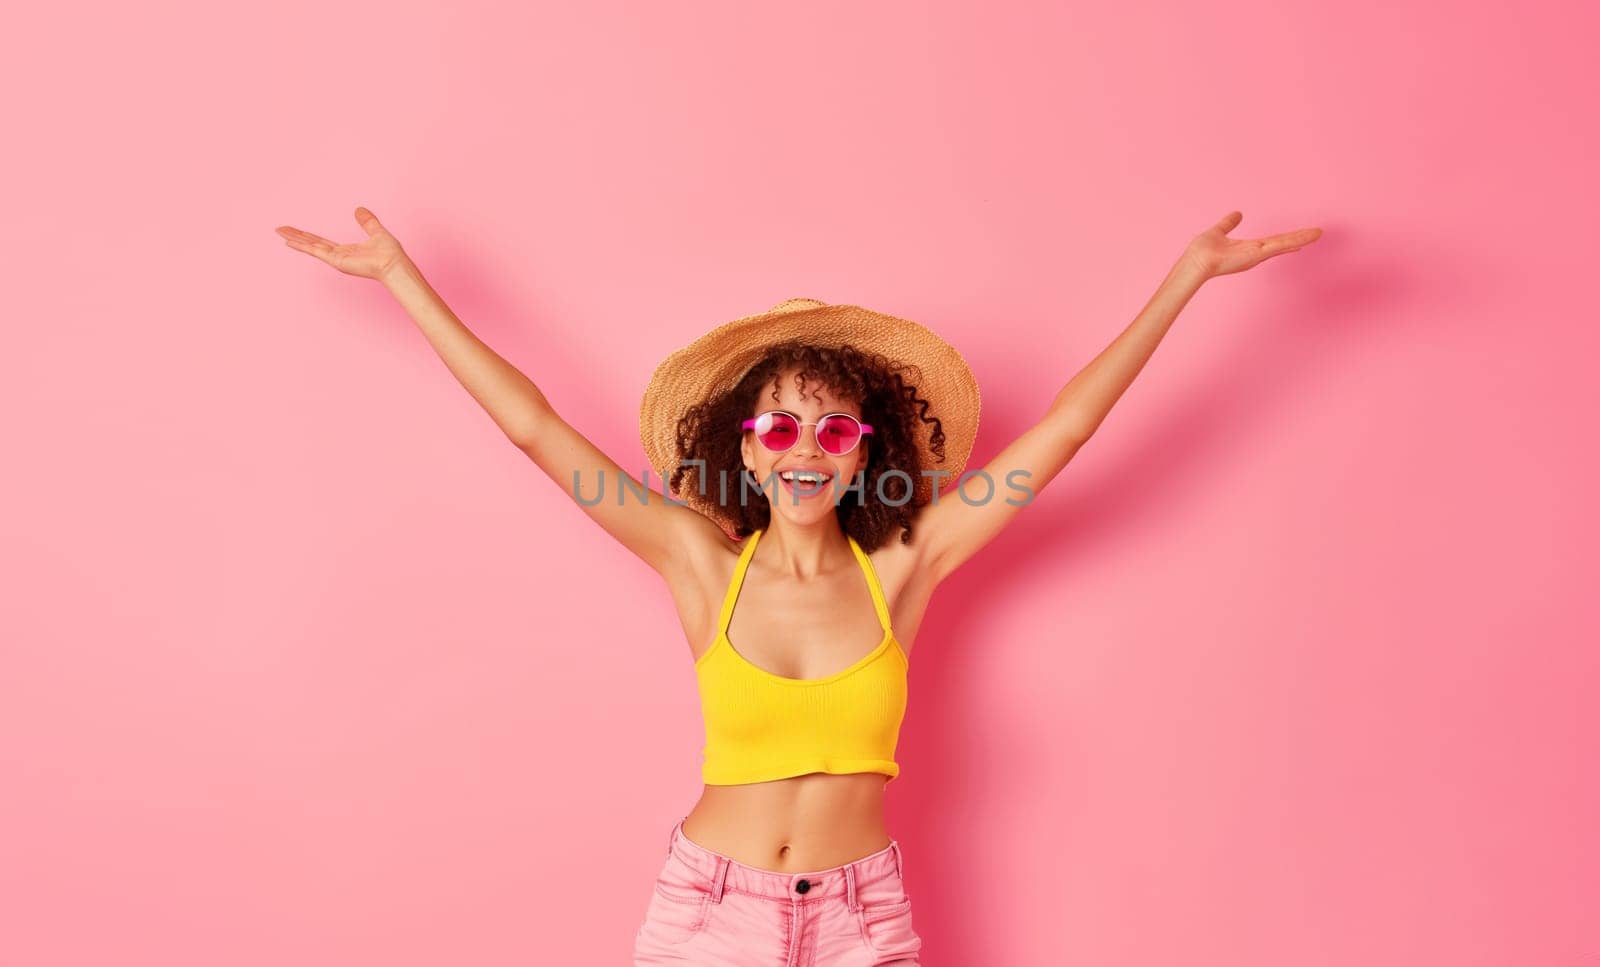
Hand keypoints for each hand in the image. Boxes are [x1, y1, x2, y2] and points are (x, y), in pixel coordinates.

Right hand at [275, 206, 409, 280]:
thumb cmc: (390, 253)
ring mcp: (336, 259)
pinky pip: (315, 251)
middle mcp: (338, 255)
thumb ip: (367, 221)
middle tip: (280, 229)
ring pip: (310, 246)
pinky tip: (289, 241)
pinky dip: (302, 246)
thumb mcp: (376, 231)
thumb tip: (359, 209)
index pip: (321, 241)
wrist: (394, 264)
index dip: (308, 236)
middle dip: (296, 236)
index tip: (295, 231)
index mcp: (346, 250)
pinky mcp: (336, 261)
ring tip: (278, 232)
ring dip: (294, 238)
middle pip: (311, 243)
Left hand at [1181, 211, 1321, 279]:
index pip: (1272, 241)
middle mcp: (1255, 252)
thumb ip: (1228, 223)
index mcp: (1248, 246)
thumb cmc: (1203, 250)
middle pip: (1282, 243)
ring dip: (1301, 238)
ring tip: (1318, 233)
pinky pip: (1278, 246)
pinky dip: (1292, 242)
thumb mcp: (1219, 231)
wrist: (1197, 261)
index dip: (1286, 238)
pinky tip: (1304, 240)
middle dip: (1300, 238)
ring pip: (1284, 244)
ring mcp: (1257, 254)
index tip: (1300, 236)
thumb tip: (1237, 213)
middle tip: (1317, 233)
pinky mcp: (1256, 255)